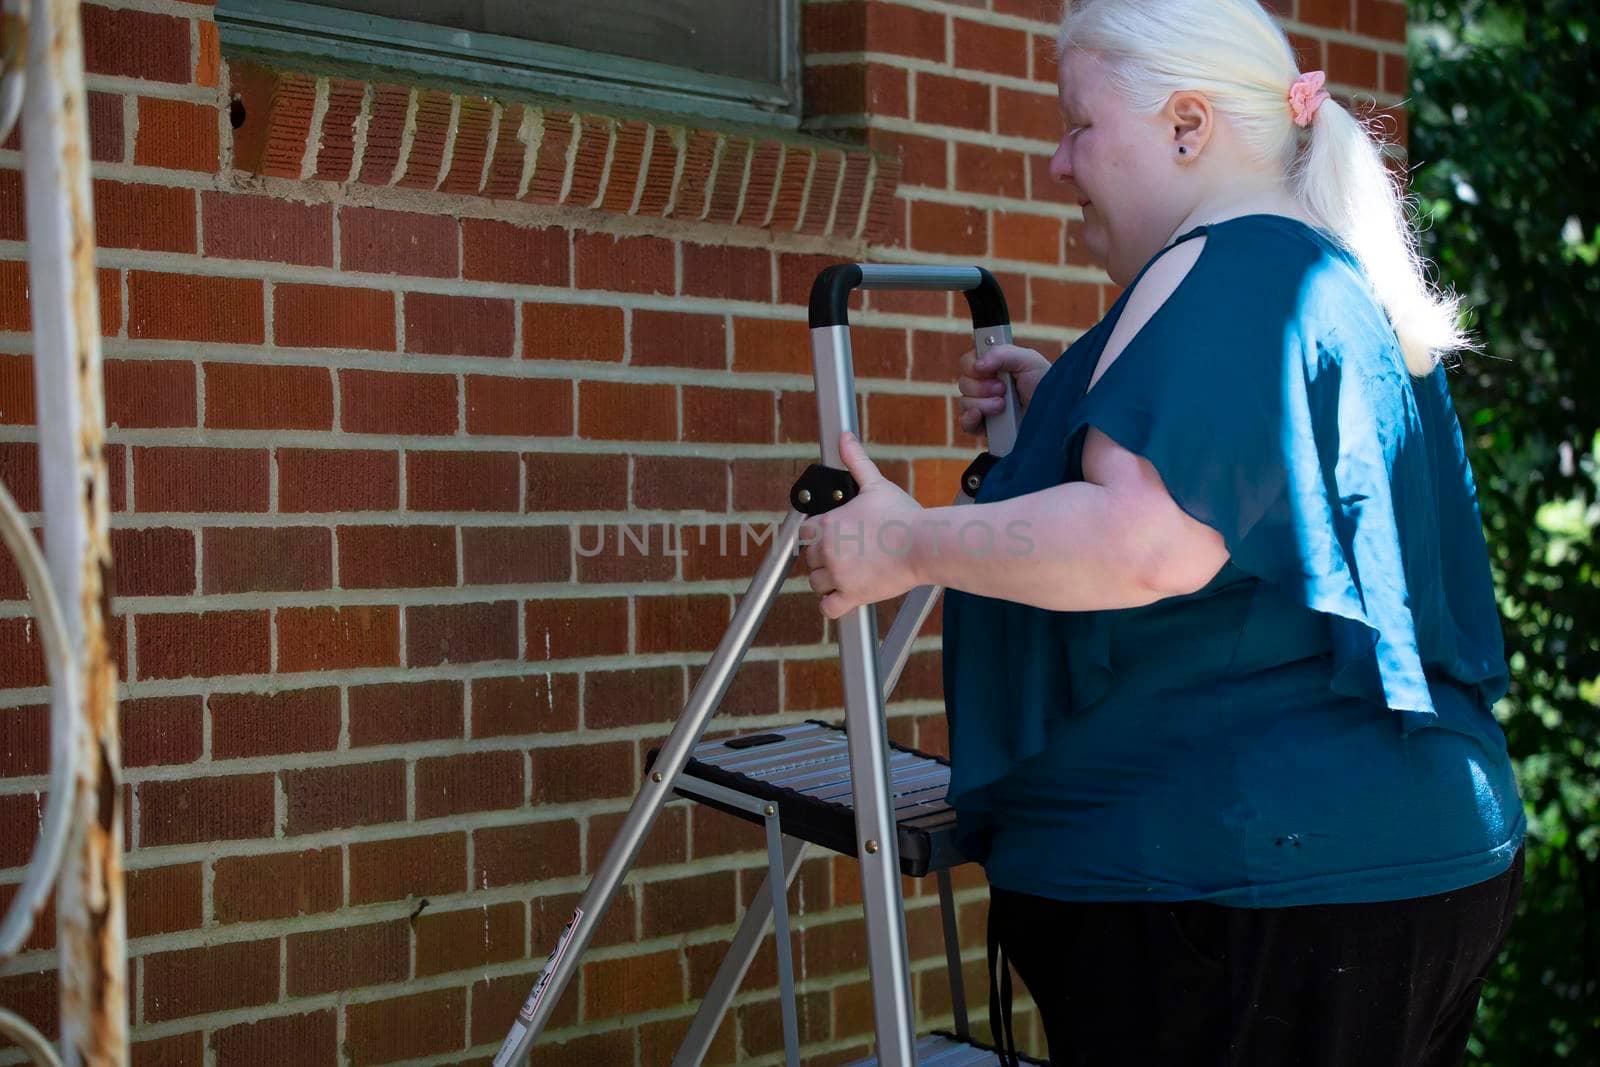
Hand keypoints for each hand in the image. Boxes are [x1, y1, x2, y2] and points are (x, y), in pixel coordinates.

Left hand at [802, 432, 923, 619]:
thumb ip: (855, 461)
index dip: (817, 536)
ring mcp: (838, 575)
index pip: (805, 533)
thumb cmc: (902, 515)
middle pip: (809, 558)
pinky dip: (833, 604)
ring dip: (827, 580)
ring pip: (816, 583)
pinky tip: (844, 596)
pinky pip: (828, 607)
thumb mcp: (875, 484)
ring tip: (846, 574)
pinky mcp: (852, 595)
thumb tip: (845, 437)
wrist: (924, 544)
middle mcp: (828, 550)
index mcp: (828, 524)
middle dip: (823, 557)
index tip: (831, 538)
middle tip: (844, 555)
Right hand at [956, 344, 1051, 437]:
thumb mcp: (1028, 360)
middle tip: (1004, 389)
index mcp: (994, 367)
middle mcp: (986, 386)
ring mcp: (985, 408)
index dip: (973, 365)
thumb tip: (977, 364)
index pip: (968, 362)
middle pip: (964, 382)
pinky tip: (982, 416)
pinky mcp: (986, 428)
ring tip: (1004, 406)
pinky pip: (965, 424)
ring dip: (985, 403)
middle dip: (983, 386)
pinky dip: (970, 419)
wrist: (1057, 415)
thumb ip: (1002, 353)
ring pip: (964, 402)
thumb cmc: (1046, 384)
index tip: (987, 370)